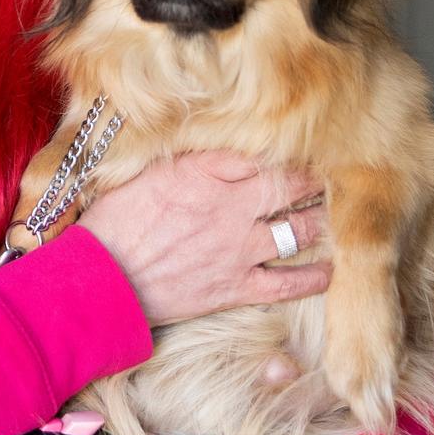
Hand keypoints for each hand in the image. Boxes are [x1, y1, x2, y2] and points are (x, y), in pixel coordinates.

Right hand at [79, 153, 329, 324]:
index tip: (298, 147)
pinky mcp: (237, 287)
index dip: (285, 151)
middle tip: (330, 175)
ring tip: (332, 215)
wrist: (100, 279)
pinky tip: (329, 270)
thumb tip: (220, 148)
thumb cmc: (115, 223)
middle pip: (291, 186)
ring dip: (322, 221)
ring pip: (300, 229)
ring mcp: (239, 249)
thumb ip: (191, 161)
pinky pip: (289, 283)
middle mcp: (231, 208)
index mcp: (206, 173)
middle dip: (314, 180)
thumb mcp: (148, 174)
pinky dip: (314, 278)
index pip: (262, 154)